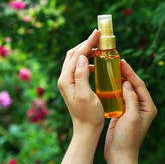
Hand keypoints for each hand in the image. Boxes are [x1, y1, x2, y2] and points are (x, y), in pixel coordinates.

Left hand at [53, 30, 104, 163]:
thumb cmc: (89, 115)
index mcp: (66, 79)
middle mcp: (64, 79)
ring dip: (87, 51)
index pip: (76, 54)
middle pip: (73, 54)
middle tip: (99, 36)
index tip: (98, 33)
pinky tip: (97, 64)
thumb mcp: (85, 95)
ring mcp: (68, 82)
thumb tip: (80, 57)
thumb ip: (81, 75)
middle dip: (86, 43)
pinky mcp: (74, 85)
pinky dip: (88, 61)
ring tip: (100, 48)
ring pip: (76, 59)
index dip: (87, 42)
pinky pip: (79, 67)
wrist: (86, 130)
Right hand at [104, 59, 156, 162]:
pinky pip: (119, 96)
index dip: (131, 73)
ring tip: (110, 68)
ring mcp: (132, 109)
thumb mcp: (132, 118)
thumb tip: (127, 83)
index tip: (122, 62)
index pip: (139, 85)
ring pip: (125, 89)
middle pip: (133, 85)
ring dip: (118, 79)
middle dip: (125, 73)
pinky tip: (106, 82)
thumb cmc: (128, 139)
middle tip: (115, 62)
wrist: (120, 155)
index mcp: (148, 107)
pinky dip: (113, 88)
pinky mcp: (123, 112)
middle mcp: (142, 106)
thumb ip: (131, 100)